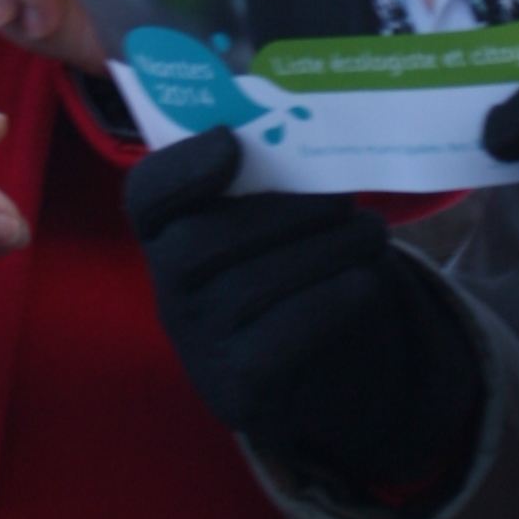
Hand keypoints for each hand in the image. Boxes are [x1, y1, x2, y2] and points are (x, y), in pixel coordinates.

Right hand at [124, 128, 484, 505]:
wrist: (304, 370)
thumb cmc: (284, 268)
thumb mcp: (269, 220)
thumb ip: (271, 174)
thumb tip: (311, 129)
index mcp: (167, 235)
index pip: (146, 196)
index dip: (180, 167)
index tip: (232, 141)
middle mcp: (168, 292)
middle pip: (198, 244)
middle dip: (281, 213)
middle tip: (346, 198)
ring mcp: (197, 345)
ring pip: (248, 290)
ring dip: (322, 252)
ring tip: (372, 233)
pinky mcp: (235, 389)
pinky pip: (278, 340)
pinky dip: (328, 303)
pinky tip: (364, 281)